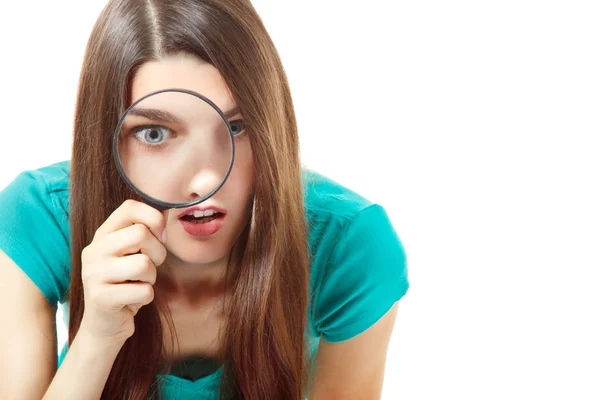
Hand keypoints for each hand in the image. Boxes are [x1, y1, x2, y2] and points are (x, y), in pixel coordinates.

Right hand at [78, 199, 166, 345]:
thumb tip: (169, 208)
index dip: (153, 218)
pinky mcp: (100, 298)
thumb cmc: (126, 284)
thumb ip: (147, 231)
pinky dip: (146, 297)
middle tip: (150, 267)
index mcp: (102, 235)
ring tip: (139, 284)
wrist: (105, 326)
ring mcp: (93, 274)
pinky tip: (133, 301)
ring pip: (144, 264)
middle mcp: (93, 251)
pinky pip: (144, 291)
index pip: (130, 207)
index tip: (159, 236)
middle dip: (157, 253)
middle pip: (140, 234)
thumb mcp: (134, 254)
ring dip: (151, 278)